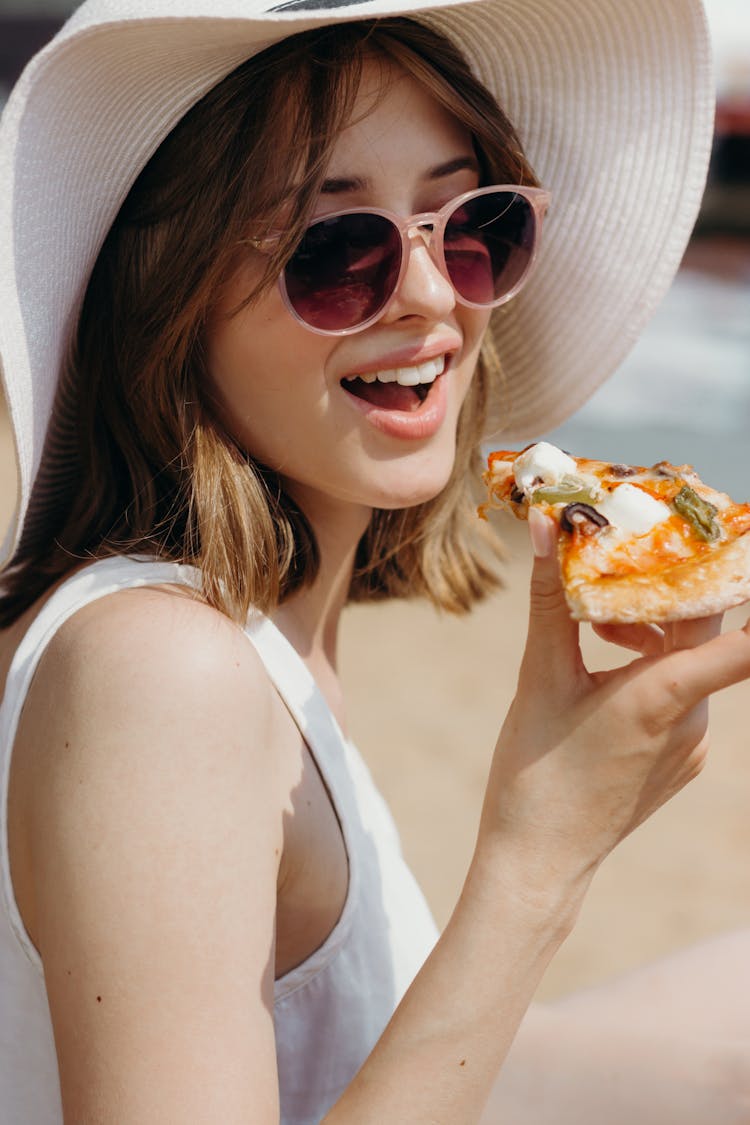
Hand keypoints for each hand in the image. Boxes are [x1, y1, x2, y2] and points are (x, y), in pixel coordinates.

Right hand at [480, 510, 749, 885]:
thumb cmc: (534, 770)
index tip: (736, 541)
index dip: (742, 586)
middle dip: (666, 589)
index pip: (744, 639)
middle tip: (623, 555)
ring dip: (651, 630)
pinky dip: (652, 669)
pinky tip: (604, 672)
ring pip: (690, 661)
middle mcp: (694, 719)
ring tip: (595, 626)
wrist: (538, 860)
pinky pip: (682, 695)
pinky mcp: (683, 760)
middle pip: (703, 630)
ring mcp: (693, 744)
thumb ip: (550, 599)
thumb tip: (546, 525)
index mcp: (665, 694)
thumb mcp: (539, 677)